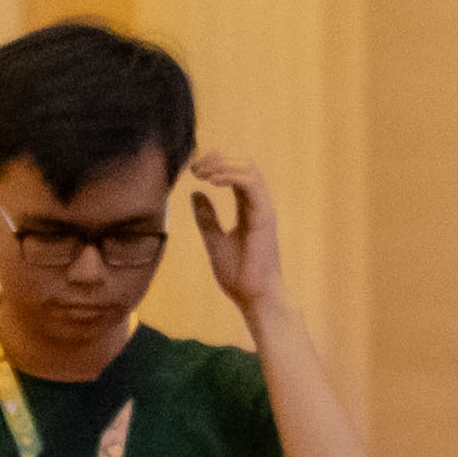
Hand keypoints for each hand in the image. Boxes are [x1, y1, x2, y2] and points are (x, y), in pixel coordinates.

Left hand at [188, 151, 282, 313]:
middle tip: (195, 168)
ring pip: (250, 170)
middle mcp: (258, 205)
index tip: (194, 170)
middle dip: (219, 159)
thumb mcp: (215, 240)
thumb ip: (207, 218)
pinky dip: (231, 176)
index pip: (237, 173)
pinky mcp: (264, 217)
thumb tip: (195, 193)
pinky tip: (212, 181)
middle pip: (245, 164)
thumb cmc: (240, 275)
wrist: (255, 297)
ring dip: (223, 165)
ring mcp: (263, 210)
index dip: (217, 164)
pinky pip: (251, 185)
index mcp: (249, 209)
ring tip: (201, 172)